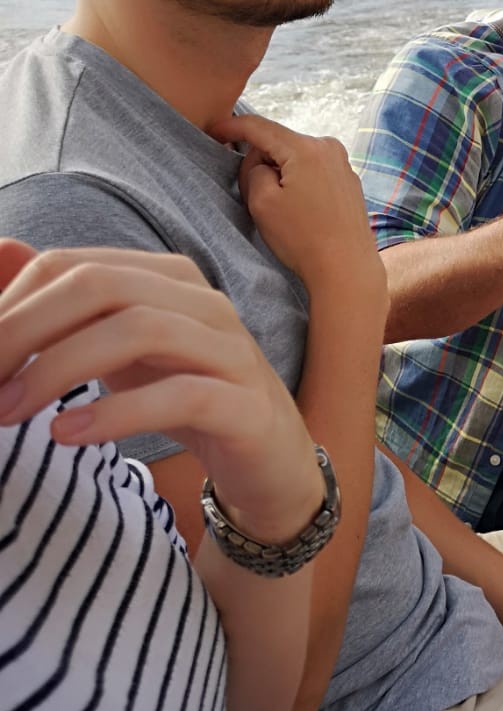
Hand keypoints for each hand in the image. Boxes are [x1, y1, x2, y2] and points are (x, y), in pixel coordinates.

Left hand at [0, 242, 323, 543]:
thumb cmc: (185, 398)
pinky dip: (116, 413)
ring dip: (60, 370)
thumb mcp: (116, 352)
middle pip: (101, 287)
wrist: (268, 462)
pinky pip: (181, 395)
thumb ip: (63, 308)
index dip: (11, 306)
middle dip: (25, 331)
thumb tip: (0, 248)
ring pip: (140, 330)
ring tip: (10, 411)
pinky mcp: (247, 403)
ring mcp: (230, 349)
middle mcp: (202, 301)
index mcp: (166, 277)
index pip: (72, 266)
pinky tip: (69, 433)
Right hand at [209, 112, 384, 298]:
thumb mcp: (262, 202)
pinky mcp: (348, 181)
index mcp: (305, 148)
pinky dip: (298, 182)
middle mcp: (329, 147)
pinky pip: (313, 171)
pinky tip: (299, 211)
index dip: (231, 126)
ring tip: (281, 209)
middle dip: (259, 161)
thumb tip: (262, 161)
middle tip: (252, 195)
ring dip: (279, 173)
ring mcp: (342, 164)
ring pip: (295, 157)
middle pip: (278, 142)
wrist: (347, 269)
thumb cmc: (304, 239)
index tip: (212, 132)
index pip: (259, 126)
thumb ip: (252, 169)